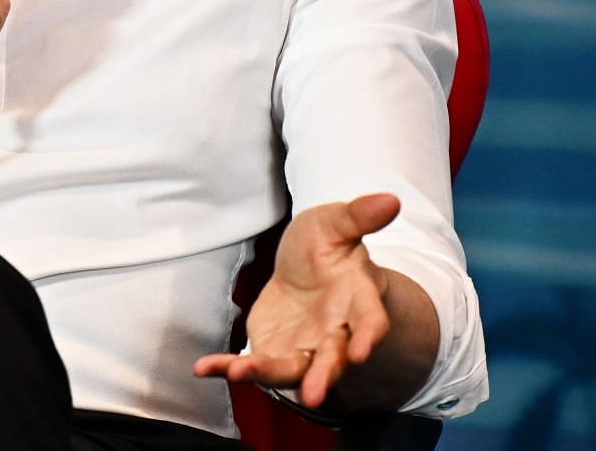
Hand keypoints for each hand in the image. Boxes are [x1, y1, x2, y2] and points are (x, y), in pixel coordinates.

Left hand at [194, 194, 403, 410]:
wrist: (300, 265)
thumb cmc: (326, 246)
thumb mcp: (335, 222)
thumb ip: (359, 216)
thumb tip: (391, 200)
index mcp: (357, 300)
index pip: (369, 322)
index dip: (368, 337)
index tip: (362, 352)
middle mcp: (335, 333)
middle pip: (332, 359)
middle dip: (323, 377)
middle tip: (313, 395)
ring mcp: (305, 347)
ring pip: (291, 369)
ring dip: (267, 374)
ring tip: (240, 372)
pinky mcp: (273, 350)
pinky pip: (252, 363)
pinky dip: (227, 367)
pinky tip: (204, 367)